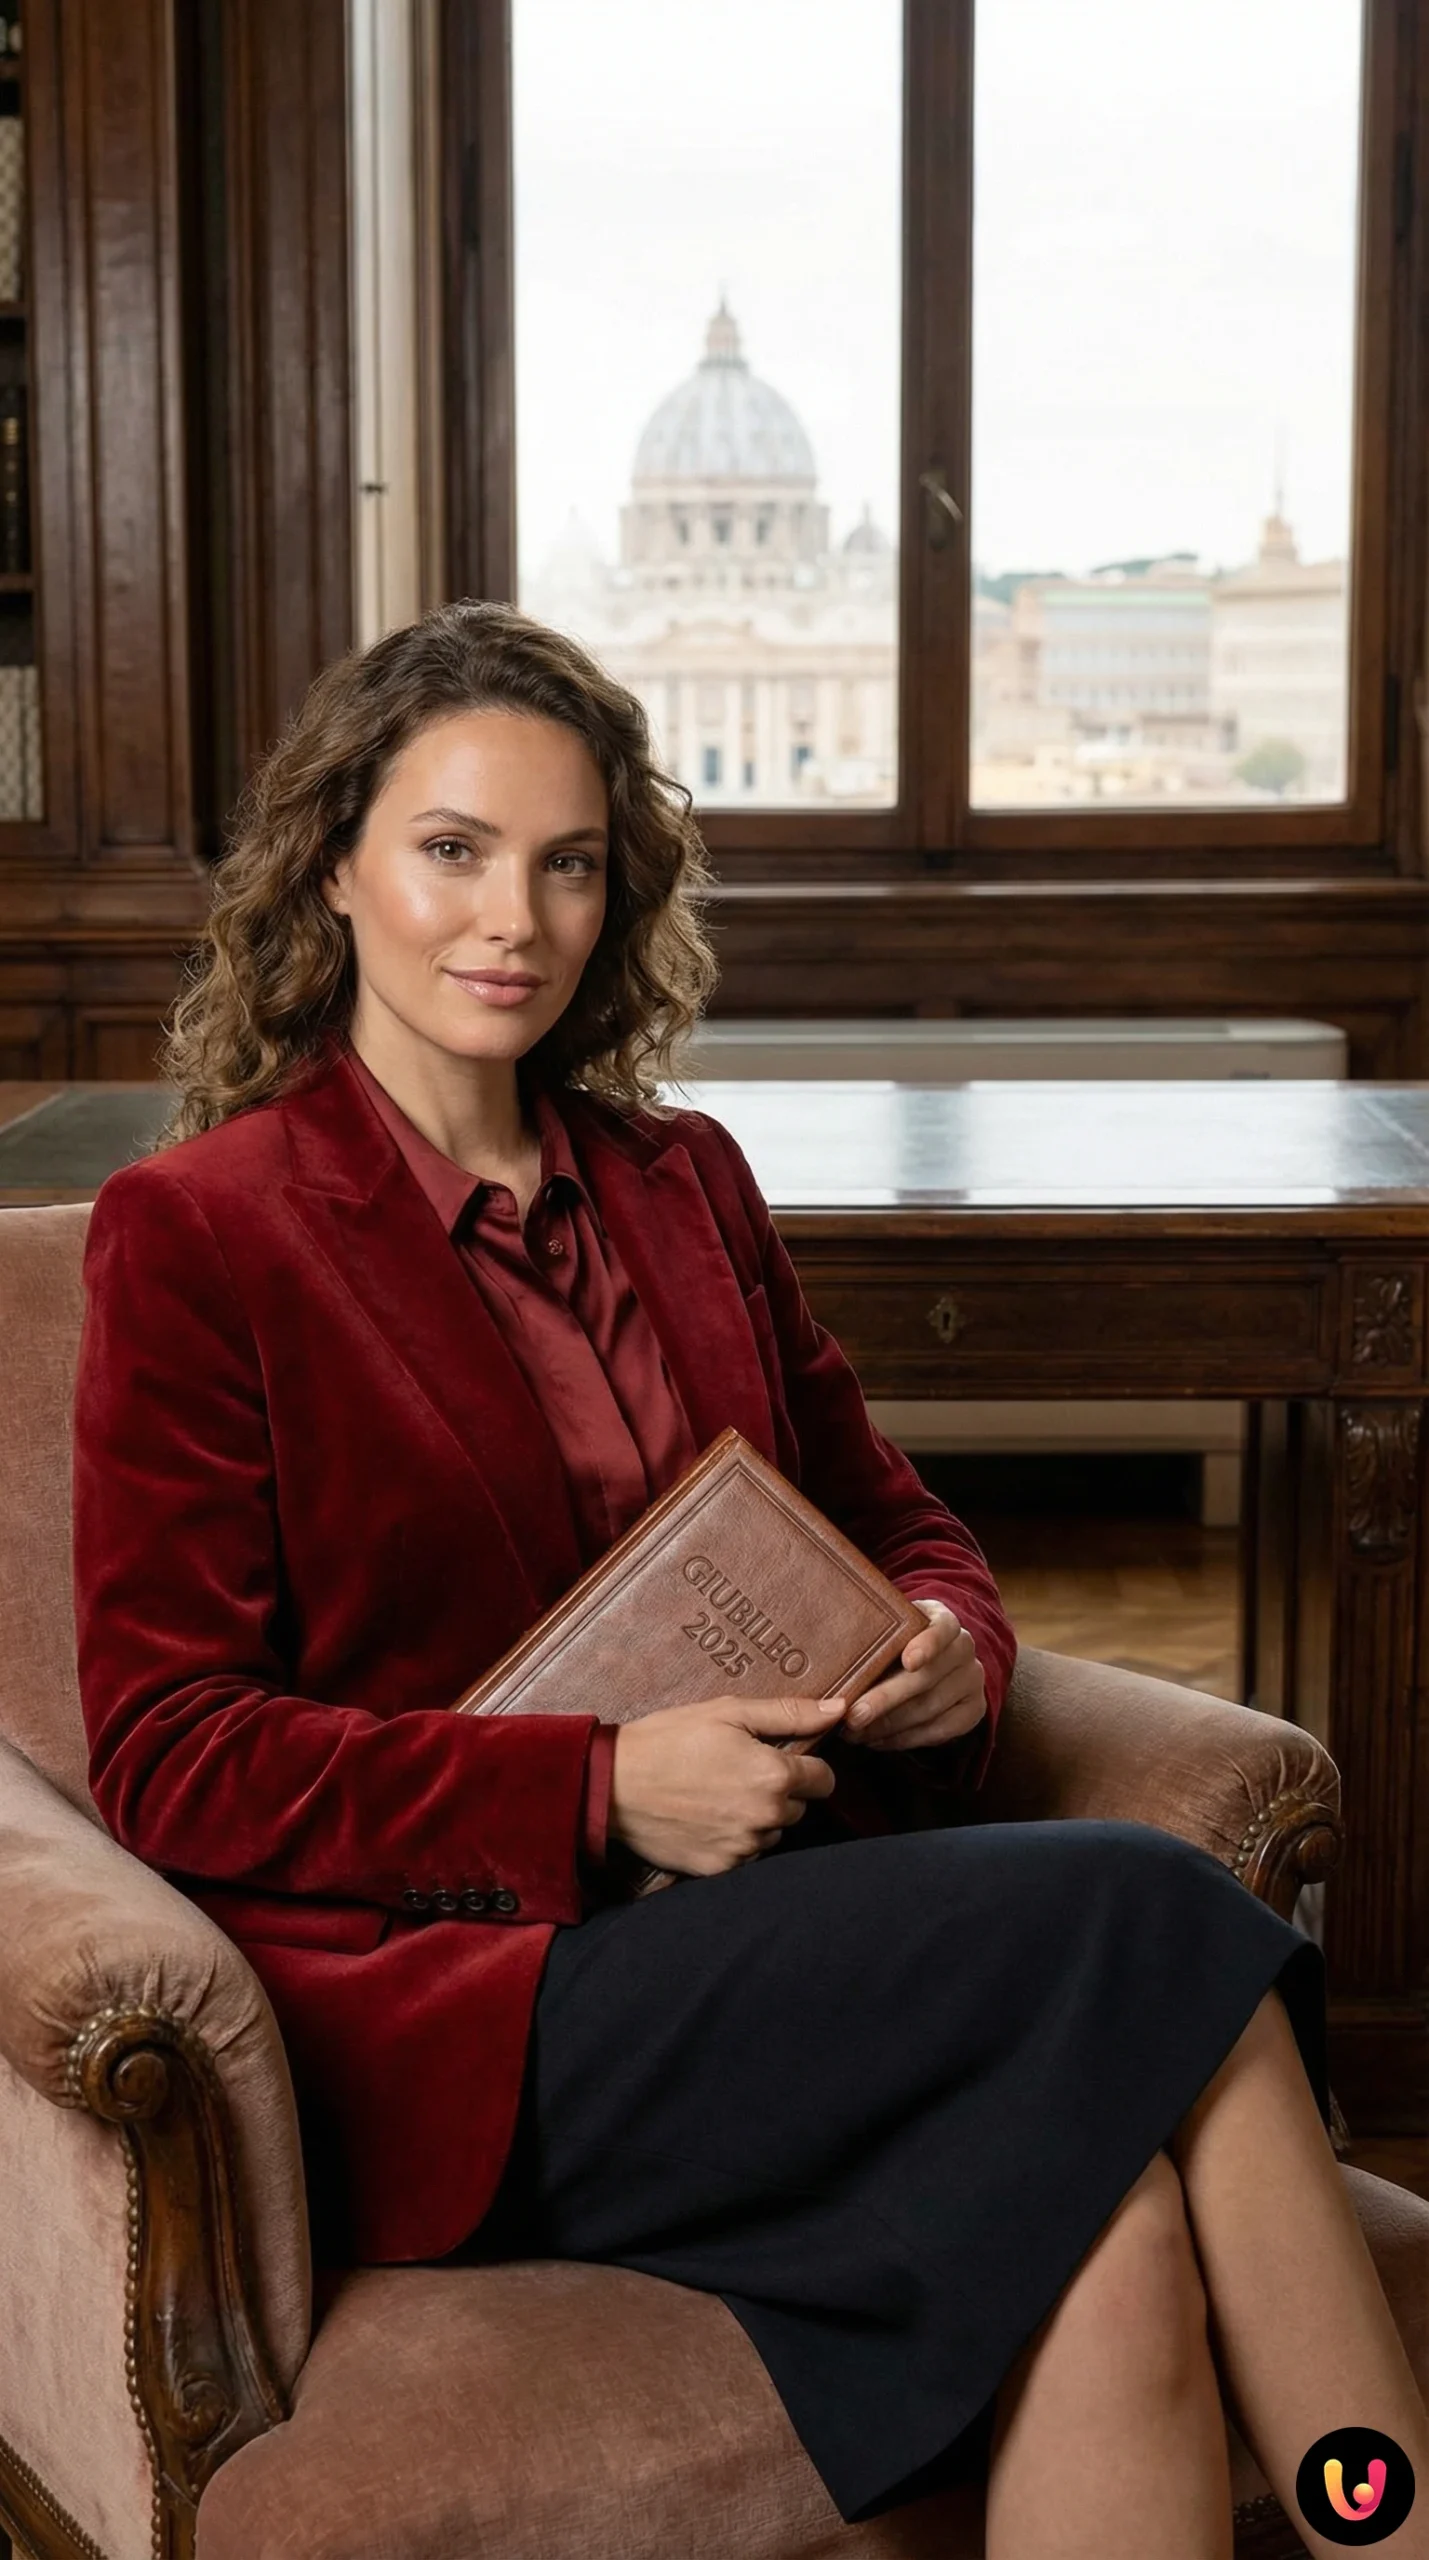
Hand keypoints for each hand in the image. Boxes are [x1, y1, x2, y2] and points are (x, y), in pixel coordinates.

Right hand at [608, 1692, 846, 1877]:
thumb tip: (839, 1710)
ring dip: (757, 1816)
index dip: (806, 1766)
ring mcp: (744, 1848)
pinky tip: (706, 1817)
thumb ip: (789, 1713)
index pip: (825, 1780)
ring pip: (772, 1832)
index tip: (779, 1758)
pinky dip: (733, 1838)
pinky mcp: (721, 1869)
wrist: (612, 1785)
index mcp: (774, 1776)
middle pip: (798, 1807)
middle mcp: (766, 1818)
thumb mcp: (729, 1712)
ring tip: (717, 1793)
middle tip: (738, 1770)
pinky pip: (746, 1854)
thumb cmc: (669, 1739)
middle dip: (779, 1790)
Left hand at [841, 1599, 985, 1751]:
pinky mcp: (973, 1711)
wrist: (934, 1660)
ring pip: (931, 1709)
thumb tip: (829, 1653)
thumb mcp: (890, 1629)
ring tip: (855, 1733)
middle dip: (887, 1699)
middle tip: (854, 1716)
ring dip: (889, 1725)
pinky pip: (939, 1732)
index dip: (927, 1644)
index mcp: (944, 1621)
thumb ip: (872, 1635)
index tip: (908, 1660)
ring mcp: (971, 1681)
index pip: (942, 1628)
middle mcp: (964, 1649)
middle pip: (927, 1677)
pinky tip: (877, 1741)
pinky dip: (904, 1739)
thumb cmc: (898, 1643)